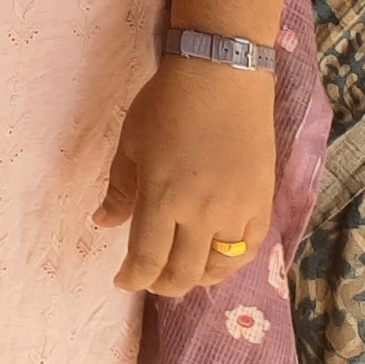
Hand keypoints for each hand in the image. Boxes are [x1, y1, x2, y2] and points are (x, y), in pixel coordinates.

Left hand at [95, 57, 278, 296]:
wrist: (222, 79)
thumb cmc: (167, 105)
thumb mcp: (131, 144)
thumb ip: (120, 189)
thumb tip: (103, 222)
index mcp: (162, 198)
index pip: (147, 258)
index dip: (133, 278)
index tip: (122, 281)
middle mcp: (202, 214)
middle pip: (183, 272)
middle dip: (162, 284)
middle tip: (149, 281)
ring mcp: (236, 212)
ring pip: (218, 268)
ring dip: (196, 279)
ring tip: (181, 274)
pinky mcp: (262, 204)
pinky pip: (249, 251)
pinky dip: (230, 264)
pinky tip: (215, 261)